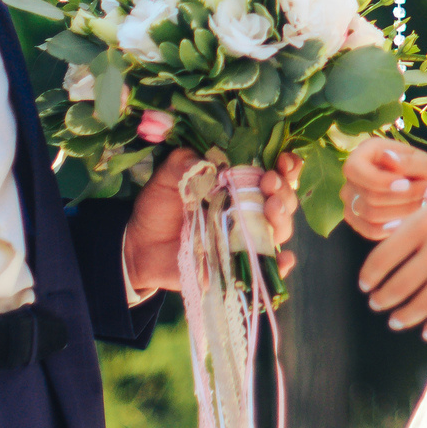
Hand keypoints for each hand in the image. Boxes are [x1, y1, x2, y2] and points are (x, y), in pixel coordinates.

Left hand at [125, 149, 303, 298]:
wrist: (140, 246)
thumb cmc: (158, 207)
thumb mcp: (167, 178)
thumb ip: (182, 163)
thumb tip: (205, 162)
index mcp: (238, 185)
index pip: (274, 173)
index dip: (286, 167)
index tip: (283, 161)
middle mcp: (249, 211)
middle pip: (283, 200)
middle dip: (283, 189)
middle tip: (268, 182)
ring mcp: (246, 239)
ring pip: (280, 229)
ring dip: (283, 218)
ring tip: (270, 209)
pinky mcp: (238, 265)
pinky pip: (268, 267)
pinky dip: (281, 263)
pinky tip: (283, 258)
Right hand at [340, 138, 426, 241]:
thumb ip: (411, 162)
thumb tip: (387, 157)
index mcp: (367, 151)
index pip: (354, 168)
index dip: (379, 181)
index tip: (406, 184)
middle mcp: (354, 173)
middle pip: (368, 195)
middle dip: (402, 198)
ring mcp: (351, 197)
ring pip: (370, 214)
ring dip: (402, 213)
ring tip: (424, 205)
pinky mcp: (357, 219)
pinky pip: (370, 230)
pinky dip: (392, 228)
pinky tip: (409, 220)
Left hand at [358, 155, 426, 341]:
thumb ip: (422, 223)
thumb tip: (398, 247)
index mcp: (425, 222)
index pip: (383, 257)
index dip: (369, 275)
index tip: (365, 284)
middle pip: (399, 285)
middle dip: (382, 299)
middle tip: (377, 304)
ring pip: (423, 303)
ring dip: (405, 316)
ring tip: (396, 321)